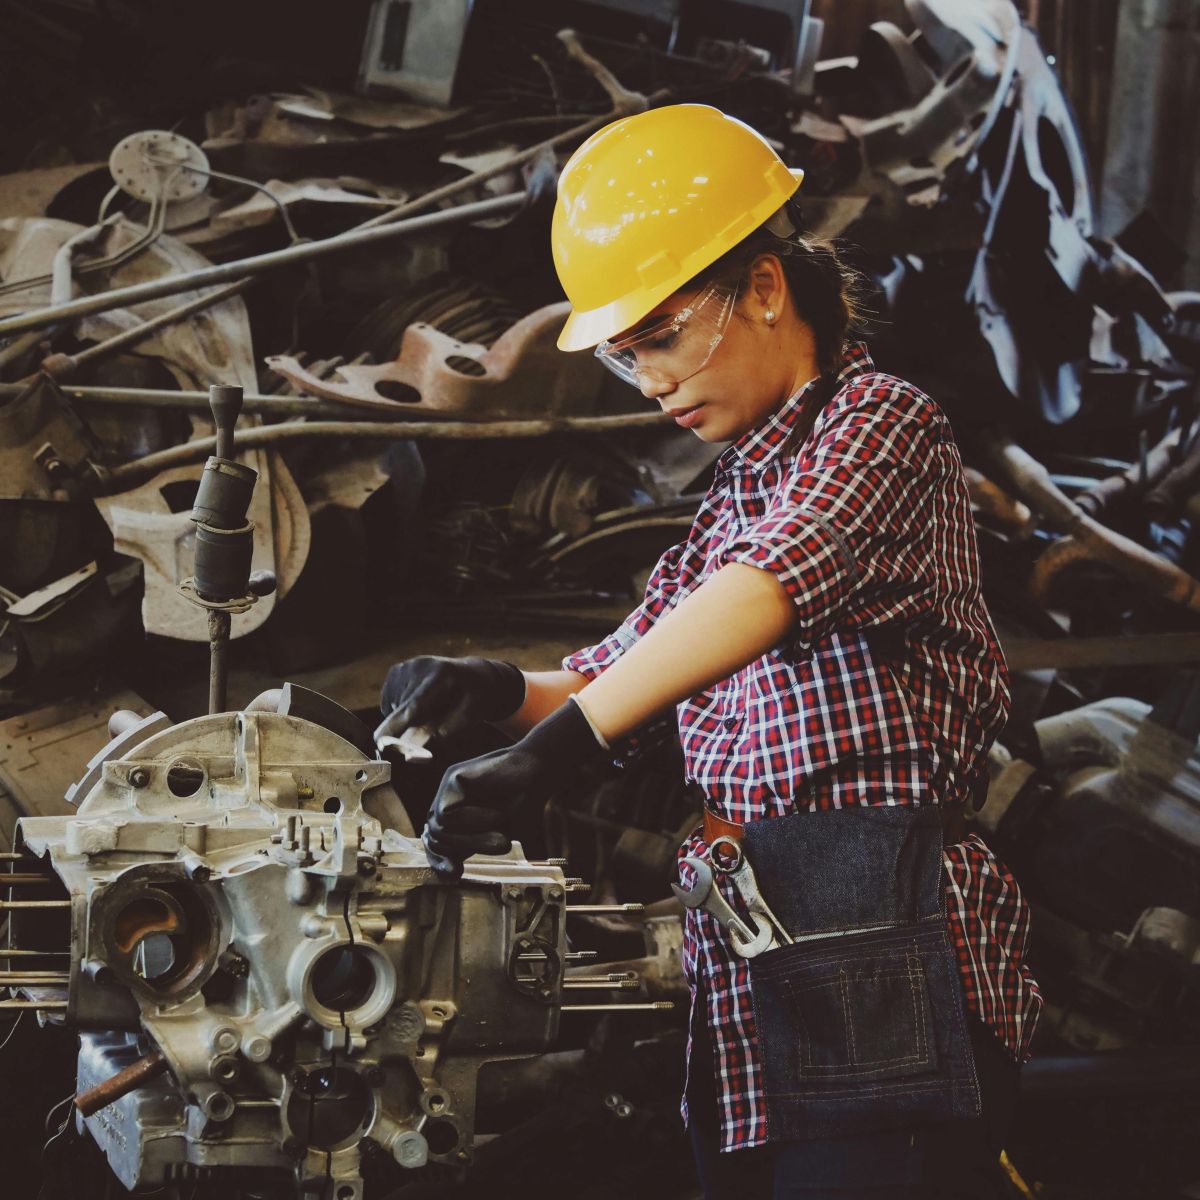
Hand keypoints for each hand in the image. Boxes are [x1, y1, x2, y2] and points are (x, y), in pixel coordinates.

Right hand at [376, 656, 525, 743]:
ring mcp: (407, 665)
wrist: (475, 676)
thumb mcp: (466, 719)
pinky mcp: (397, 670)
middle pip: (401, 708)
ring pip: (392, 707)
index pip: (414, 705)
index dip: (397, 725)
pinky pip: (389, 700)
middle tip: (432, 723)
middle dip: (407, 726)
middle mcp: (421, 665)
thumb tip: (409, 753)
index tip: (380, 742)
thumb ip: (439, 736)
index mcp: (442, 675)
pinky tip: (419, 703)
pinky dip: (399, 708)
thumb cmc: (474, 702)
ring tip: (430, 709)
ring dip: (405, 717)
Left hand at [423, 698, 608, 878]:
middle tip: (501, 843)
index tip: (456, 874)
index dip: (440, 862)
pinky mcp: (453, 776)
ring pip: (439, 828)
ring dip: (473, 836)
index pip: (435, 843)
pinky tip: (494, 809)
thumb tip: (450, 874)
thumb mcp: (496, 834)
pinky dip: (472, 819)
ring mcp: (448, 787)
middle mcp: (447, 800)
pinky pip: (447, 812)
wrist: (538, 770)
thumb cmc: (522, 804)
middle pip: (435, 839)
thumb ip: (473, 848)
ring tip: (501, 827)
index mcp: (455, 816)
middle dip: (466, 847)